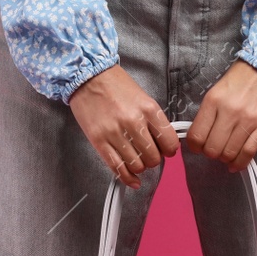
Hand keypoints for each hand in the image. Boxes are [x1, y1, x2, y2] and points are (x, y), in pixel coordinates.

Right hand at [69, 65, 178, 188]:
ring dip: (140, 167)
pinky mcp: (99, 141)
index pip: (169, 141)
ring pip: (137, 165)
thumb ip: (154, 120)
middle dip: (153, 160)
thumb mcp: (142, 97)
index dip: (170, 150)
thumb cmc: (115, 85)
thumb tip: (164, 142)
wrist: (87, 75)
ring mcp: (115, 133)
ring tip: (137, 160)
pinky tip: (133, 180)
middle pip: (153, 157)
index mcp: (149, 109)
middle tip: (149, 154)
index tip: (166, 151)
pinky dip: (127, 178)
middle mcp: (133, 122)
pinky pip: (117, 167)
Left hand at [186, 60, 256, 171]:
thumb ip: (208, 114)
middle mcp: (229, 112)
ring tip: (226, 152)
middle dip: (210, 153)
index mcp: (213, 101)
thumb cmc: (240, 80)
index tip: (198, 147)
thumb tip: (200, 138)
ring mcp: (248, 121)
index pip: (197, 136)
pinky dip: (240, 164)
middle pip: (212, 149)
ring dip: (225, 158)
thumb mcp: (216, 91)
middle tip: (214, 148)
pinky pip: (248, 153)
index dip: (195, 147)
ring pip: (229, 154)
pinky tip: (235, 164)